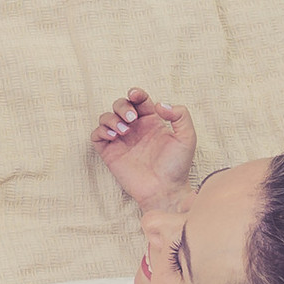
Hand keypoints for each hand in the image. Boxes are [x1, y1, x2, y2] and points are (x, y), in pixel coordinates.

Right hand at [90, 87, 196, 211]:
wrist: (164, 190)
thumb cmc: (177, 166)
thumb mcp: (187, 138)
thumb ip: (180, 115)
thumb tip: (159, 105)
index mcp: (151, 122)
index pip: (139, 100)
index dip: (135, 93)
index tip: (135, 95)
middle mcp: (134, 128)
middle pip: (120, 105)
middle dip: (122, 106)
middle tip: (131, 119)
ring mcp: (121, 140)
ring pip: (106, 117)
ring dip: (111, 119)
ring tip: (124, 131)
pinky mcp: (109, 152)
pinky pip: (96, 135)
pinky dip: (101, 131)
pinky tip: (113, 137)